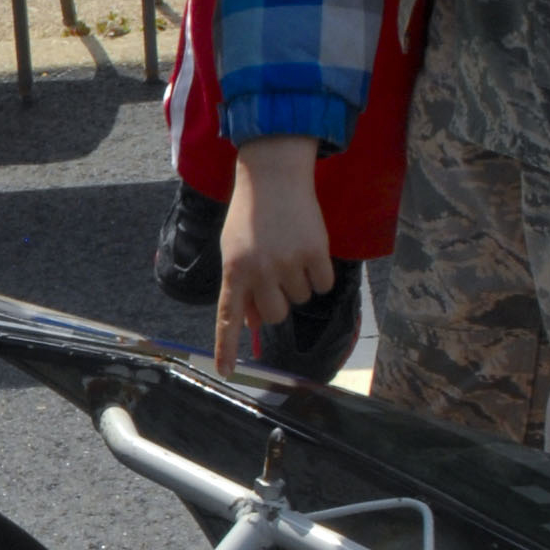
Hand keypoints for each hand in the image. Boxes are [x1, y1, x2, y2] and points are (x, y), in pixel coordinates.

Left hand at [215, 141, 334, 375]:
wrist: (274, 176)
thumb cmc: (251, 216)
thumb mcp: (233, 249)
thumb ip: (240, 286)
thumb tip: (251, 322)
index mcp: (234, 270)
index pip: (228, 318)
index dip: (228, 348)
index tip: (227, 373)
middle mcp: (259, 270)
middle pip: (275, 315)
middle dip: (277, 302)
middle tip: (276, 275)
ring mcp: (288, 262)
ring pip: (300, 299)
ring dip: (298, 282)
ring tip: (289, 252)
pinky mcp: (315, 252)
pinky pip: (322, 286)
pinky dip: (319, 274)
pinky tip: (309, 251)